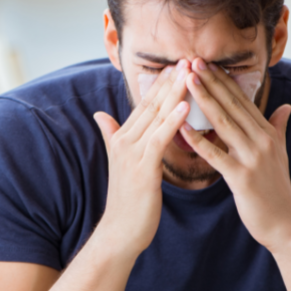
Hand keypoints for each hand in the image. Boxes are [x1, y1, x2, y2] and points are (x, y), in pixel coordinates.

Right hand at [93, 60, 190, 257]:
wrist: (120, 232)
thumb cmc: (128, 200)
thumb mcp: (120, 162)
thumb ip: (111, 135)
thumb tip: (100, 114)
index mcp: (123, 138)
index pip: (145, 105)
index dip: (162, 84)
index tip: (178, 65)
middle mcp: (125, 141)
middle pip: (151, 104)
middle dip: (171, 81)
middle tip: (189, 58)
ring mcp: (132, 153)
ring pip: (156, 116)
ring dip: (174, 93)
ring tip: (191, 72)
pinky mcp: (142, 168)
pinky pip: (159, 139)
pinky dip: (172, 120)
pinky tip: (186, 105)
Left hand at [179, 58, 290, 252]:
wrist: (286, 224)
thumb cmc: (276, 189)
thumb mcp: (280, 154)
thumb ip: (278, 128)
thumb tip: (285, 106)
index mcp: (267, 133)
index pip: (242, 100)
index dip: (223, 80)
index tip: (206, 62)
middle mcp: (261, 140)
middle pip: (232, 105)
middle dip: (211, 81)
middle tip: (192, 60)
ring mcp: (252, 158)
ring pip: (224, 123)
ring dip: (204, 100)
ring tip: (187, 80)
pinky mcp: (241, 177)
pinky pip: (216, 155)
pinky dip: (198, 140)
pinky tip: (182, 126)